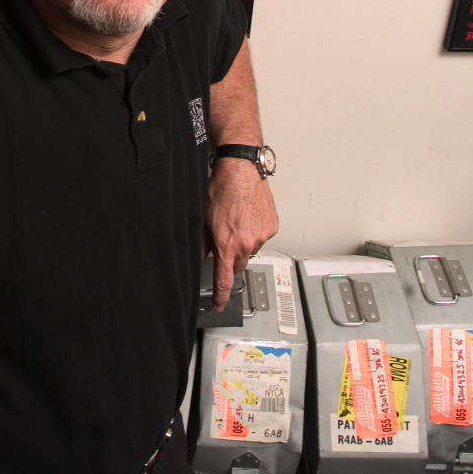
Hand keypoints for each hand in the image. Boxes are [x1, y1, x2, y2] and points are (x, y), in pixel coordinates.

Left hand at [204, 160, 278, 311]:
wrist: (241, 169)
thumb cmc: (222, 188)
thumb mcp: (204, 218)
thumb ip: (203, 242)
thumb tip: (200, 256)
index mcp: (227, 244)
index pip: (224, 279)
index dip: (221, 296)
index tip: (219, 305)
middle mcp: (246, 243)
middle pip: (239, 265)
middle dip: (232, 259)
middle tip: (226, 242)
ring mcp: (262, 235)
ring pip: (252, 250)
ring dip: (245, 243)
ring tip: (238, 222)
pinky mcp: (272, 226)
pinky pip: (263, 237)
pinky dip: (255, 232)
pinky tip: (248, 217)